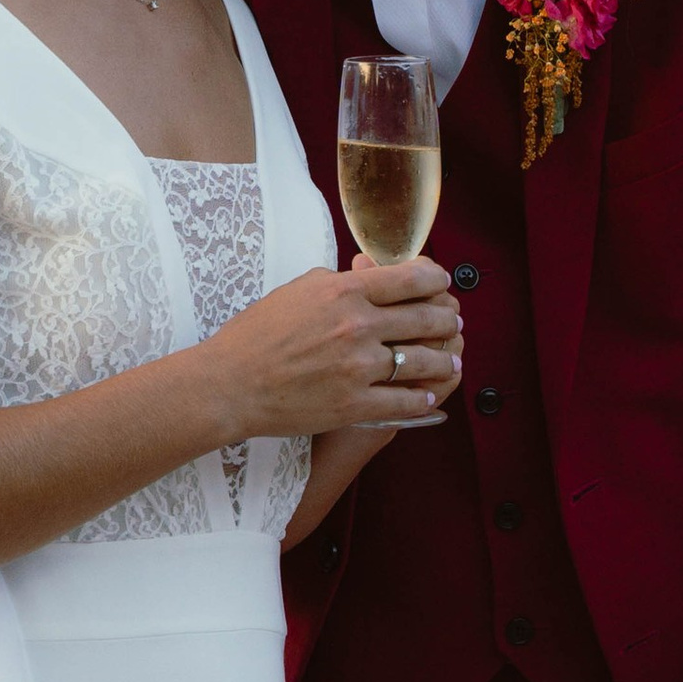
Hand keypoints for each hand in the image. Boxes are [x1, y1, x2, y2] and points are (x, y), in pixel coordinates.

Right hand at [202, 257, 462, 441]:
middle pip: (426, 319)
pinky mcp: (355, 405)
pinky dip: (423, 399)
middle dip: (446, 321)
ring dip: (444, 361)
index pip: (412, 279)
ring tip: (451, 361)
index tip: (442, 285)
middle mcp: (358, 326)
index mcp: (344, 291)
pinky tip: (429, 396)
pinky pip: (406, 401)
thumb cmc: (256, 335)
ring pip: (425, 361)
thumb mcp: (298, 289)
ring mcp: (359, 368)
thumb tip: (367, 276)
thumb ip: (338, 281)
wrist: (230, 384)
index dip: (437, 282)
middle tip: (452, 324)